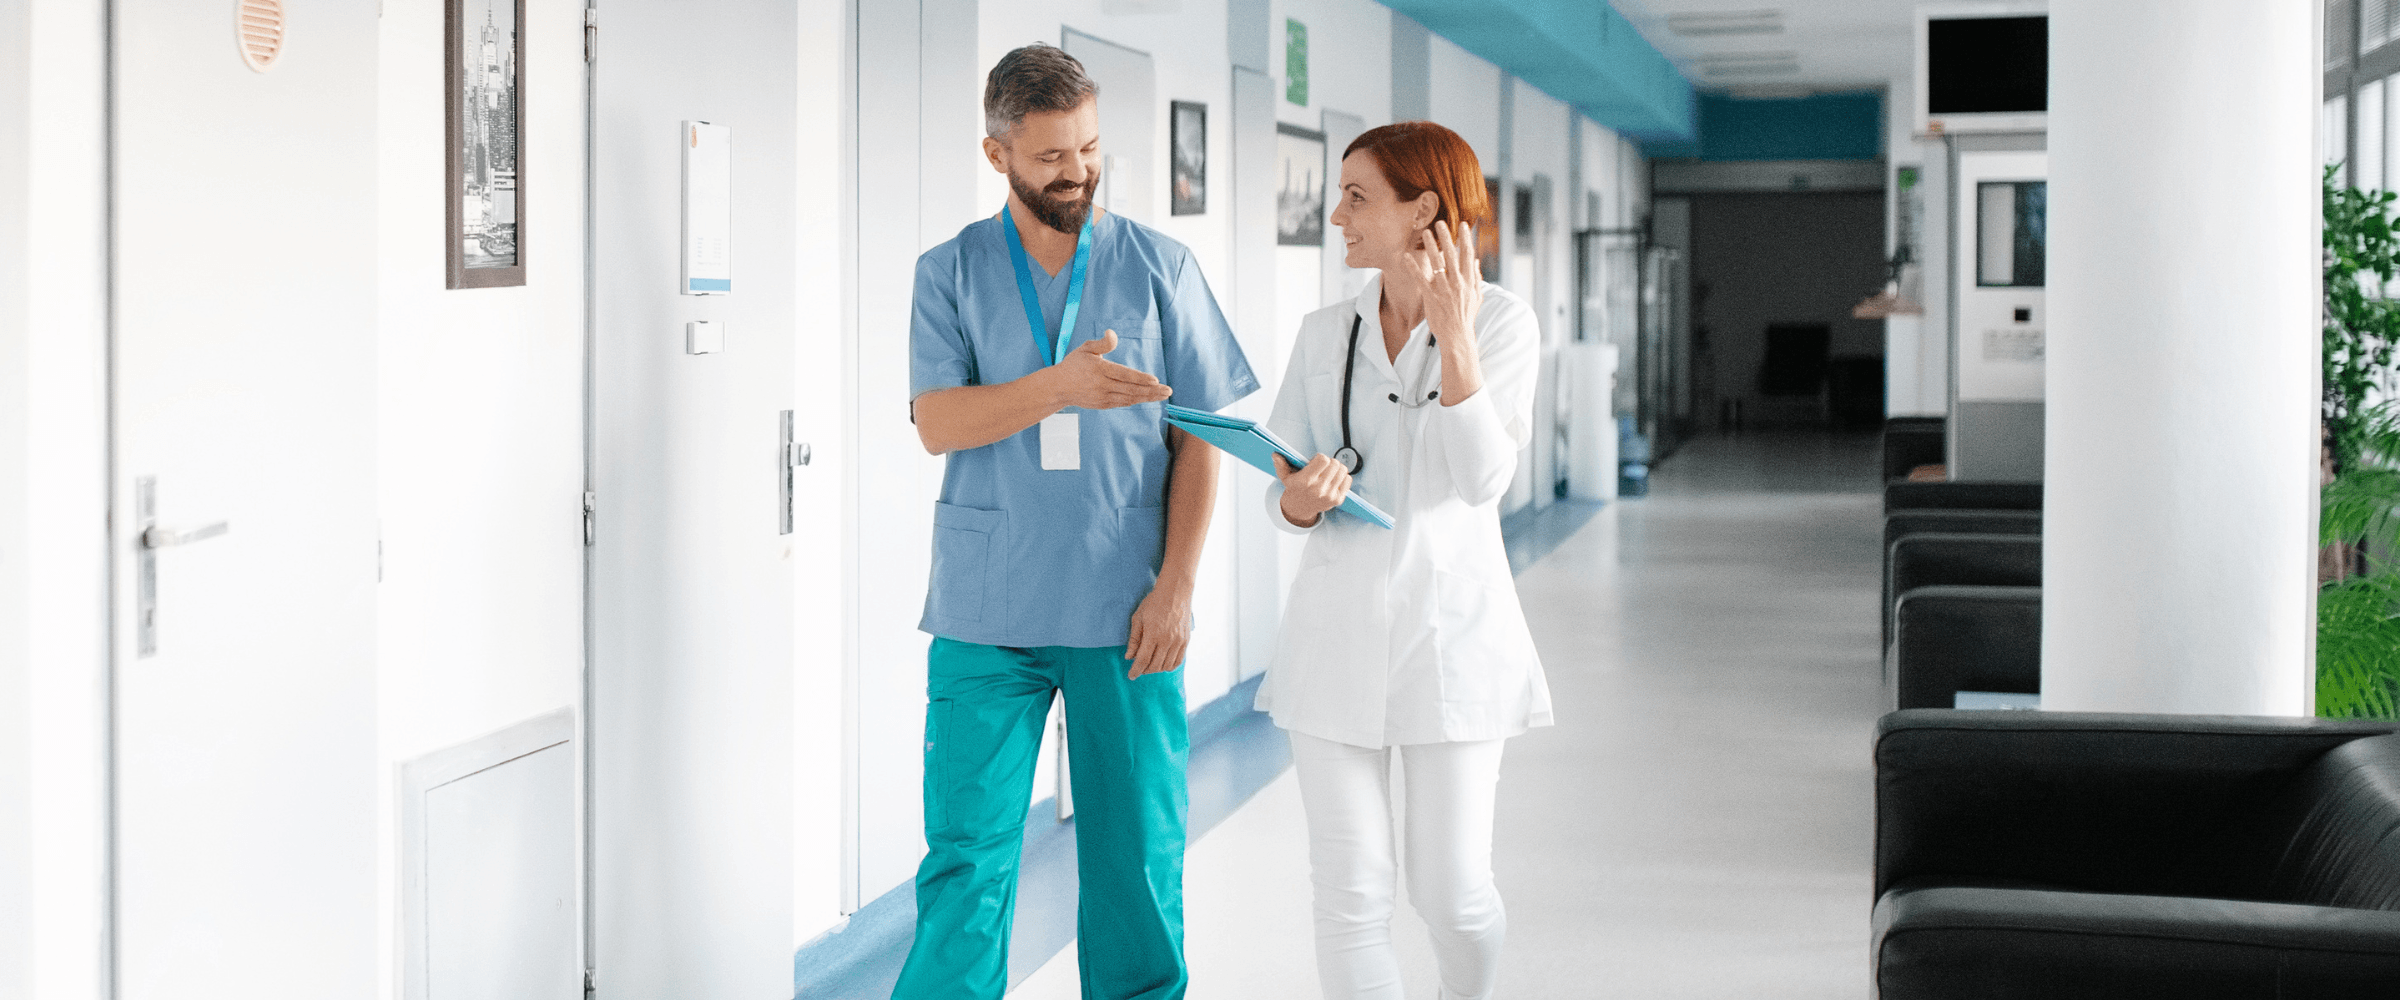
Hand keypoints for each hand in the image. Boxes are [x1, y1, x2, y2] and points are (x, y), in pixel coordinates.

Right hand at [1043, 331, 1172, 409]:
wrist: (1058, 387)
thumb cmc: (1074, 365)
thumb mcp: (1086, 349)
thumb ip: (1102, 343)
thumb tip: (1113, 333)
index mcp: (1099, 370)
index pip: (1123, 374)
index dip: (1140, 378)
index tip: (1155, 380)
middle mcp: (1102, 385)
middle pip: (1131, 389)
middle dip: (1151, 390)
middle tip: (1168, 390)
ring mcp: (1103, 397)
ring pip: (1129, 398)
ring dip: (1148, 397)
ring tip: (1163, 395)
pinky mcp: (1103, 404)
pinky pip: (1123, 403)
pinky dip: (1137, 400)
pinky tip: (1149, 398)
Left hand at [1125, 583, 1192, 678]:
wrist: (1175, 592)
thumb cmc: (1154, 603)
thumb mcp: (1138, 618)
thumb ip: (1134, 639)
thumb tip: (1129, 657)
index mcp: (1153, 634)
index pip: (1143, 660)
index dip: (1136, 670)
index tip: (1131, 676)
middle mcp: (1167, 640)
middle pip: (1155, 665)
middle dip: (1144, 670)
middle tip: (1139, 669)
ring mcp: (1178, 641)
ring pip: (1166, 665)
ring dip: (1156, 669)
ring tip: (1149, 665)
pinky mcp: (1186, 641)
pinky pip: (1178, 661)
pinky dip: (1169, 666)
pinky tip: (1162, 663)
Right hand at [1273, 453, 1351, 527]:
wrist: (1299, 508)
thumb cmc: (1294, 488)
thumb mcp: (1285, 477)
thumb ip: (1280, 465)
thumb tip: (1275, 455)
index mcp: (1305, 481)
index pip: (1323, 460)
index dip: (1321, 457)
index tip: (1316, 461)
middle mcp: (1318, 489)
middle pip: (1335, 464)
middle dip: (1330, 461)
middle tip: (1324, 466)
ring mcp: (1329, 495)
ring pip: (1343, 470)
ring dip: (1337, 468)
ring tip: (1330, 472)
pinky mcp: (1337, 500)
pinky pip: (1348, 480)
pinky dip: (1343, 477)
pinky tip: (1334, 479)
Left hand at [1394, 222, 1483, 347]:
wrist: (1457, 336)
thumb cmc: (1466, 317)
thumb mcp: (1477, 297)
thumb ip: (1476, 278)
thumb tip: (1475, 261)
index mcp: (1469, 281)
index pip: (1468, 255)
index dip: (1466, 239)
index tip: (1464, 225)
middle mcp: (1457, 283)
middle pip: (1452, 255)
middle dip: (1446, 237)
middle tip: (1440, 223)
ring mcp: (1444, 289)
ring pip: (1436, 263)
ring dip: (1430, 246)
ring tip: (1424, 232)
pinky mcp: (1431, 297)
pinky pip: (1420, 278)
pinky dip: (1413, 267)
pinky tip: (1406, 256)